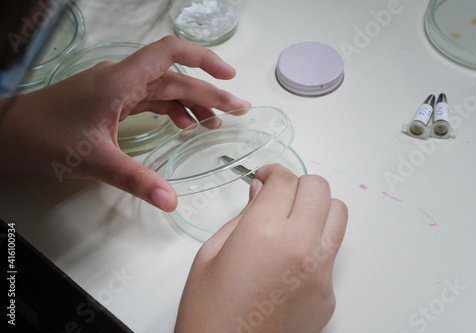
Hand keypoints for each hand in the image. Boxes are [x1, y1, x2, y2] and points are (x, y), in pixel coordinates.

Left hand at [0, 36, 249, 211]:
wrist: (9, 134)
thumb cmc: (45, 138)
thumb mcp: (95, 160)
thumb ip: (136, 180)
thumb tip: (173, 202)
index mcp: (120, 81)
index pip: (170, 54)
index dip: (204, 60)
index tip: (229, 78)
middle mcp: (122, 80)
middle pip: (175, 78)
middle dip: (209, 93)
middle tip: (239, 110)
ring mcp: (116, 90)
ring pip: (164, 89)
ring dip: (192, 103)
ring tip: (215, 124)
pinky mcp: (111, 102)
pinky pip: (150, 101)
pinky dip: (171, 111)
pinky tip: (183, 126)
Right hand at [175, 164, 347, 332]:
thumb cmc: (209, 312)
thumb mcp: (211, 254)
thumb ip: (243, 216)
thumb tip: (260, 193)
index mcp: (264, 233)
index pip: (285, 180)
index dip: (273, 172)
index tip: (265, 177)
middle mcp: (301, 248)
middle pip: (319, 189)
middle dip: (297, 185)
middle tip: (278, 197)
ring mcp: (321, 273)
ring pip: (338, 216)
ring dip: (317, 208)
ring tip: (292, 221)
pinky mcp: (329, 295)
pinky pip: (331, 254)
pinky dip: (315, 246)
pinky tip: (289, 263)